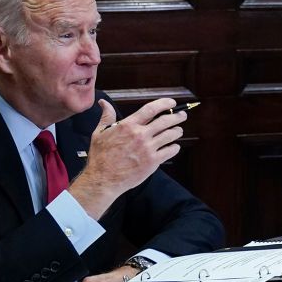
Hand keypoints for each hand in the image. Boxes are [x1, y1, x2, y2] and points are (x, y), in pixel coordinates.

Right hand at [69, 98, 186, 218]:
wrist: (103, 179)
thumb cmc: (100, 157)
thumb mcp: (99, 133)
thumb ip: (107, 116)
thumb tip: (104, 103)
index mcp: (128, 125)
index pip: (151, 109)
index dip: (164, 104)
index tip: (172, 103)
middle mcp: (140, 135)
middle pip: (165, 121)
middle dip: (177, 117)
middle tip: (182, 116)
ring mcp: (148, 149)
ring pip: (171, 135)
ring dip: (177, 131)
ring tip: (178, 131)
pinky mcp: (153, 162)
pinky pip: (170, 151)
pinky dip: (175, 147)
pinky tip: (174, 146)